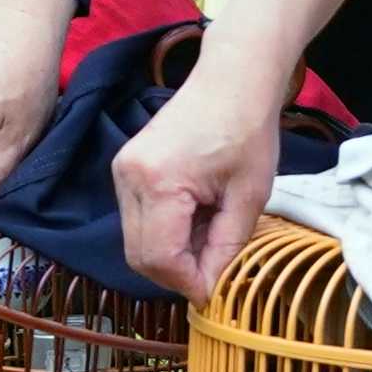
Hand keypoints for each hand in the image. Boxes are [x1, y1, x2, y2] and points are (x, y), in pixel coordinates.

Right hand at [111, 61, 297, 294]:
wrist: (232, 79)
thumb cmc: (247, 129)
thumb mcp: (249, 197)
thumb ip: (226, 248)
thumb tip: (210, 289)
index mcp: (159, 182)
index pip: (160, 258)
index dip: (187, 283)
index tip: (214, 291)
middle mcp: (129, 178)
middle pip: (139, 255)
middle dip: (176, 274)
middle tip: (214, 272)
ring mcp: (122, 171)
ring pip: (135, 241)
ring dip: (171, 254)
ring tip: (210, 238)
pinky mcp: (126, 169)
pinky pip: (138, 218)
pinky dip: (164, 232)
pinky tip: (197, 219)